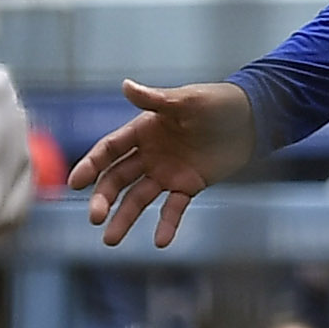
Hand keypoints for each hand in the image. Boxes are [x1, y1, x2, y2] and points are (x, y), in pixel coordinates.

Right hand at [69, 78, 257, 249]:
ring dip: (124, 218)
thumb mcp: (187, 100)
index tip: (75, 183)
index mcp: (142, 131)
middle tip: (94, 217)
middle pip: (118, 178)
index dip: (91, 165)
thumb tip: (125, 85)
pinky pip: (174, 208)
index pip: (109, 150)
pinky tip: (160, 242)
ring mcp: (167, 172)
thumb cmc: (217, 103)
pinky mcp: (189, 185)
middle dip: (104, 198)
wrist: (253, 118)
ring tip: (110, 241)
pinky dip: (167, 224)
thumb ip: (156, 99)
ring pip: (138, 198)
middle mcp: (149, 154)